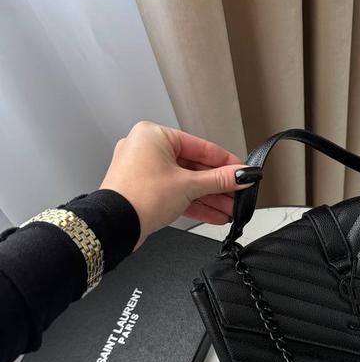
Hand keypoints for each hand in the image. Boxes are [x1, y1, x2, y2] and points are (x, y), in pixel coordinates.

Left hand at [100, 121, 259, 245]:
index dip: (225, 161)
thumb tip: (242, 175)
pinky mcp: (144, 191)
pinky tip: (214, 214)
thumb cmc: (138, 197)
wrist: (114, 226)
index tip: (242, 171)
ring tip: (230, 208)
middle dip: (218, 185)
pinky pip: (174, 193)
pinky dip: (193, 203)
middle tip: (238, 193)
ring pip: (185, 182)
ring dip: (209, 197)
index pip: (200, 146)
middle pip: (194, 166)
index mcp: (154, 136)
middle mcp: (146, 149)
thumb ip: (219, 180)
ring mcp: (144, 171)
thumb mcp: (188, 185)